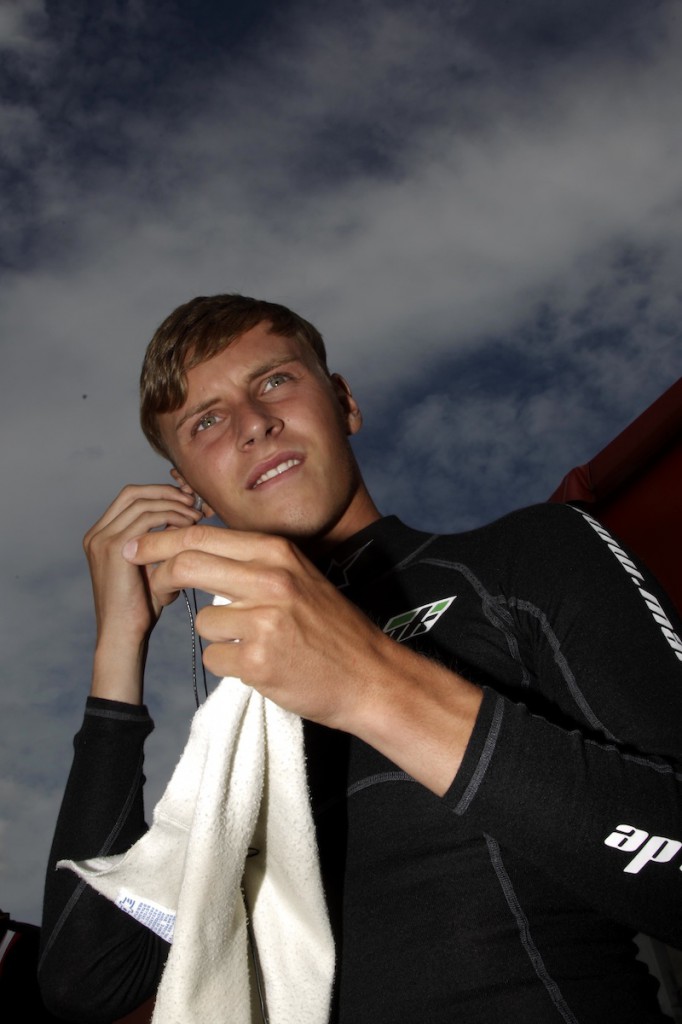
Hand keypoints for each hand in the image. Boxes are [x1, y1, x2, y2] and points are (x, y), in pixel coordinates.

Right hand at [84, 485, 202, 700]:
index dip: (160, 492)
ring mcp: (102, 539)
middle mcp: (97, 534)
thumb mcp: (152, 567)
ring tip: (196, 517)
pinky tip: (189, 527)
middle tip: (194, 502)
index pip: (130, 498)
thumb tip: (190, 520)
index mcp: (101, 536)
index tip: (188, 500)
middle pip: (134, 492)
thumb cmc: (141, 608)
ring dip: (174, 505)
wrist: (124, 635)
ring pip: (143, 502)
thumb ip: (163, 542)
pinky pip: (147, 518)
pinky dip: (171, 516)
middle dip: (167, 492)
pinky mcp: (114, 548)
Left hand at [122, 524, 383, 727]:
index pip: (204, 536)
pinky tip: (259, 665)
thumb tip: (197, 550)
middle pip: (188, 565)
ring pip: (202, 620)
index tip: (136, 547)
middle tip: (153, 586)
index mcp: (278, 553)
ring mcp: (265, 620)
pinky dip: (229, 664)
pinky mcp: (259, 661)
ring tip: (252, 642)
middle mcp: (271, 579)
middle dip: (160, 575)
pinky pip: (214, 657)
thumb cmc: (331, 628)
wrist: (369, 676)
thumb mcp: (299, 576)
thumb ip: (254, 562)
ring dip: (216, 634)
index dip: (162, 541)